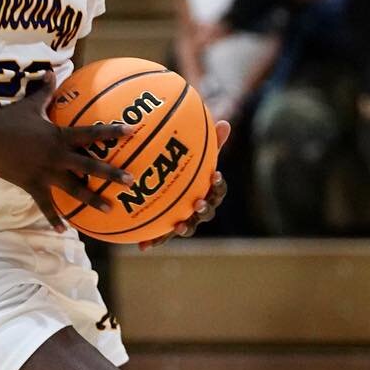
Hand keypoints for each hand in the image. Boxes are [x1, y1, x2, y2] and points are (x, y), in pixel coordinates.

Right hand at [0, 79, 133, 228]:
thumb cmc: (8, 119)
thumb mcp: (30, 104)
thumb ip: (45, 91)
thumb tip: (53, 72)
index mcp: (59, 136)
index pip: (91, 133)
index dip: (112, 131)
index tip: (132, 131)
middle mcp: (57, 155)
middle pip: (90, 165)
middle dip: (111, 173)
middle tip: (130, 180)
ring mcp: (45, 172)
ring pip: (74, 188)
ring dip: (92, 199)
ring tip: (109, 208)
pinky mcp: (32, 184)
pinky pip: (46, 205)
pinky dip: (54, 218)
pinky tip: (64, 230)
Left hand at [137, 121, 231, 247]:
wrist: (166, 184)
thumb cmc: (185, 166)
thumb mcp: (194, 153)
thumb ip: (208, 142)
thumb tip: (225, 123)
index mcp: (208, 190)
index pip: (219, 189)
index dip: (218, 184)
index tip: (214, 175)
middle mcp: (200, 207)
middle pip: (207, 212)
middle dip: (204, 209)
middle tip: (198, 203)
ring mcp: (185, 219)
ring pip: (189, 227)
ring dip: (185, 227)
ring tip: (178, 225)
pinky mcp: (167, 229)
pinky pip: (163, 237)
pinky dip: (154, 242)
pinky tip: (143, 247)